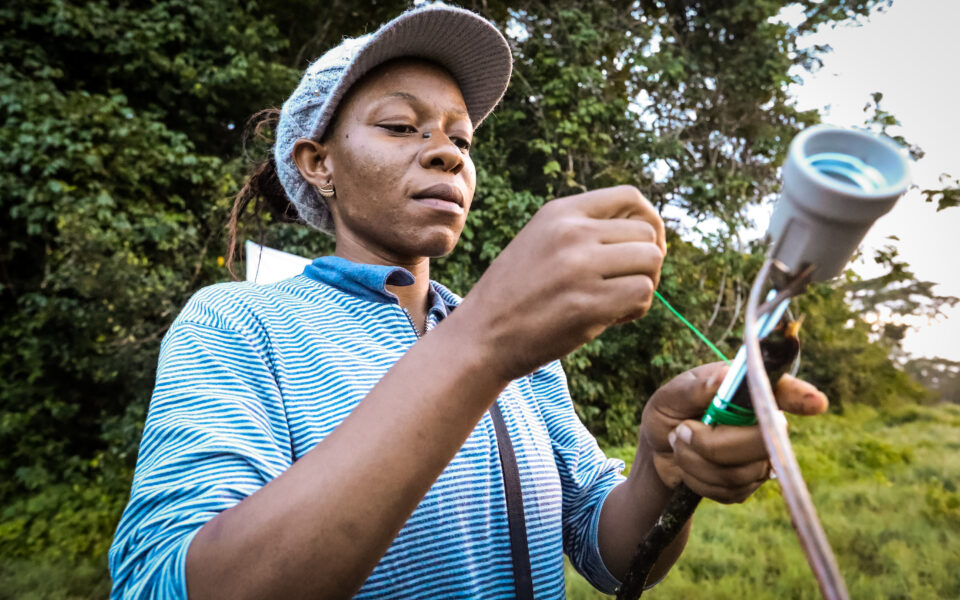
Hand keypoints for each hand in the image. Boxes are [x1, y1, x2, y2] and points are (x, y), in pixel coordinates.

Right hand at [456, 186, 664, 381]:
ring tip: (616, 303)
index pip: (630, 197)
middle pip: (647, 233)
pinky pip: (643, 294)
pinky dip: (635, 310)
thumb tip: (643, 231)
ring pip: (651, 262)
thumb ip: (582, 230)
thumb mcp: (541, 242)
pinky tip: (610, 319)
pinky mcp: (589, 304)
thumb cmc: (515, 295)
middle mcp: (572, 232)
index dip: (648, 222)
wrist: (481, 337)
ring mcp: (580, 266)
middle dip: (646, 262)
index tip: (641, 248)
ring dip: (643, 286)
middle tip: (624, 285)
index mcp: (559, 212)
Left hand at [637, 363, 828, 502]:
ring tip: (681, 443)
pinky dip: (697, 479)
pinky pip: (728, 490)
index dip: (800, 397)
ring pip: (739, 472)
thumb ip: (695, 387)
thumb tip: (724, 377)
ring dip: (695, 461)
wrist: (658, 451)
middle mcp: (761, 421)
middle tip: (682, 430)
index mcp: (746, 389)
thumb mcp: (671, 395)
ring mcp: (759, 455)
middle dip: (711, 443)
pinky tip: (689, 464)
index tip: (816, 403)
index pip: (782, 391)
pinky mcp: (748, 483)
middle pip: (759, 442)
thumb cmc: (669, 413)